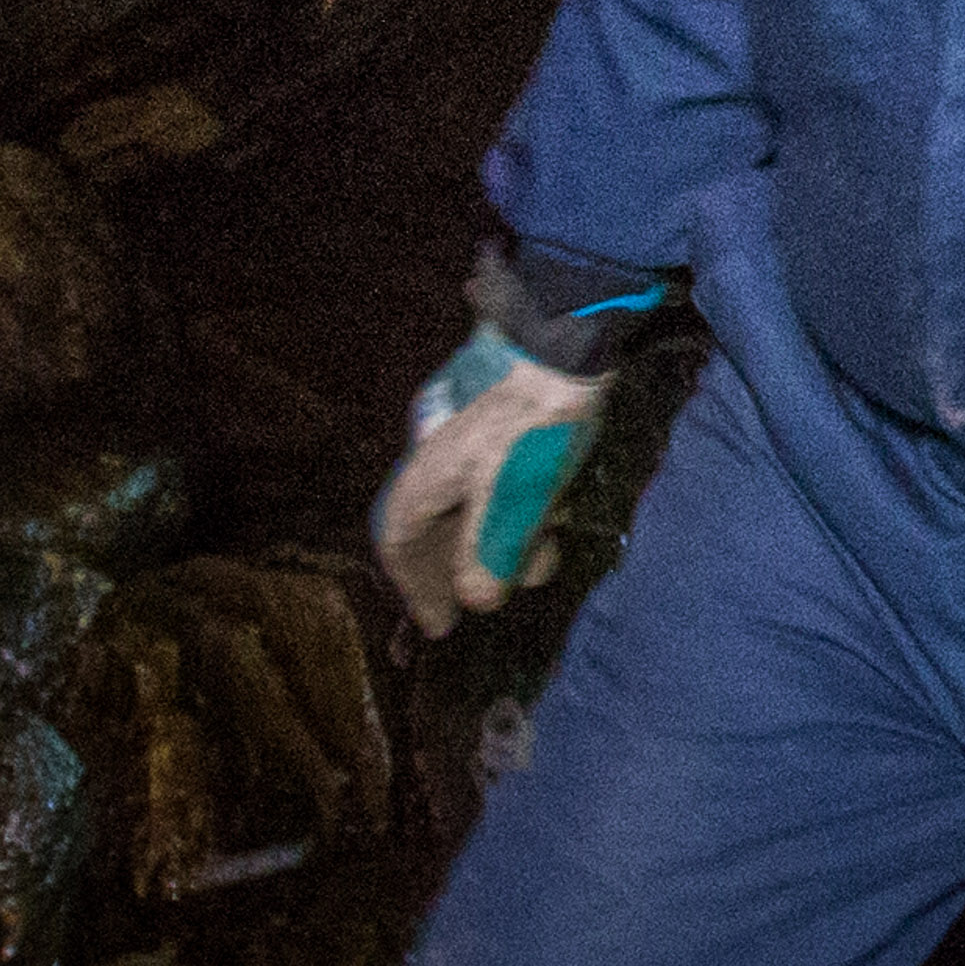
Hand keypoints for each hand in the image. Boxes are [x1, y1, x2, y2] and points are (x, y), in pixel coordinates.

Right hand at [375, 318, 639, 626]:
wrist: (565, 340)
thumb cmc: (534, 427)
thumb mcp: (512, 502)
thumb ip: (488, 554)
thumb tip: (476, 599)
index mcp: (426, 476)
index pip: (398, 540)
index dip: (415, 587)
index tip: (439, 625)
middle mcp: (437, 458)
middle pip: (434, 528)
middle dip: (459, 569)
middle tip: (479, 604)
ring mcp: (470, 440)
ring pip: (472, 506)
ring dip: (501, 542)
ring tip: (539, 559)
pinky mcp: (504, 426)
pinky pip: (498, 484)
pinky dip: (518, 512)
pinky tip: (552, 520)